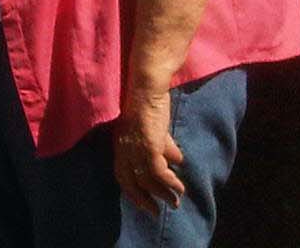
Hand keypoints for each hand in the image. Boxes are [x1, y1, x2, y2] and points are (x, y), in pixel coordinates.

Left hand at [114, 90, 185, 214]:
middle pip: (131, 181)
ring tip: (176, 201)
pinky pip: (157, 170)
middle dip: (145, 199)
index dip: (132, 192)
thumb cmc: (150, 106)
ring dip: (162, 193)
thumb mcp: (155, 130)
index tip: (146, 205)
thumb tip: (176, 160)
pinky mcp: (148, 144)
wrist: (148, 88)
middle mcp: (124, 147)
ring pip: (147, 179)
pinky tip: (178, 186)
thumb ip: (163, 146)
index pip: (122, 175)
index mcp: (121, 144)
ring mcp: (134, 146)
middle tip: (159, 211)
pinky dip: (168, 181)